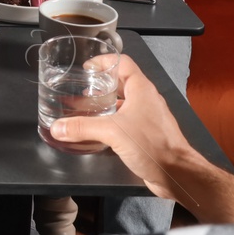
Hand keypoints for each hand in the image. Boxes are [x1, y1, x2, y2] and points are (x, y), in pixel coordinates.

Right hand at [47, 54, 201, 200]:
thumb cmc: (152, 145)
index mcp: (141, 89)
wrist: (176, 173)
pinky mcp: (146, 134)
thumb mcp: (112, 132)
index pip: (123, 63)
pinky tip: (99, 132)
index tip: (87, 67)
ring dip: (105, 105)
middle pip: (121, 83)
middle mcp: (146, 100)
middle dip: (101, 85)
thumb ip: (83, 128)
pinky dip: (111, 123)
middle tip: (81, 89)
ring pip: (123, 104)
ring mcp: (148, 117)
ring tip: (85, 110)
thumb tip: (58, 127)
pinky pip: (126, 122)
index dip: (104, 61)